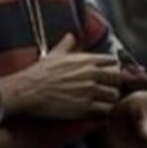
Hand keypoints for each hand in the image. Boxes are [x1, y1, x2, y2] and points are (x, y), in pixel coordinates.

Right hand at [0, 33, 128, 120]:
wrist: (29, 91)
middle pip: (117, 78)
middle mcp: (91, 74)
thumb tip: (71, 36)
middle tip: (107, 89)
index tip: (108, 73)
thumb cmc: (39, 73)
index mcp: (85, 59)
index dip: (112, 67)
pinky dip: (105, 111)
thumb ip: (67, 45)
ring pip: (114, 95)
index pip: (112, 61)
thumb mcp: (54, 54)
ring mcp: (90, 90)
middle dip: (114, 84)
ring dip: (111, 99)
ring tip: (104, 101)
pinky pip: (106, 109)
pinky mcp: (86, 107)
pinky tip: (99, 110)